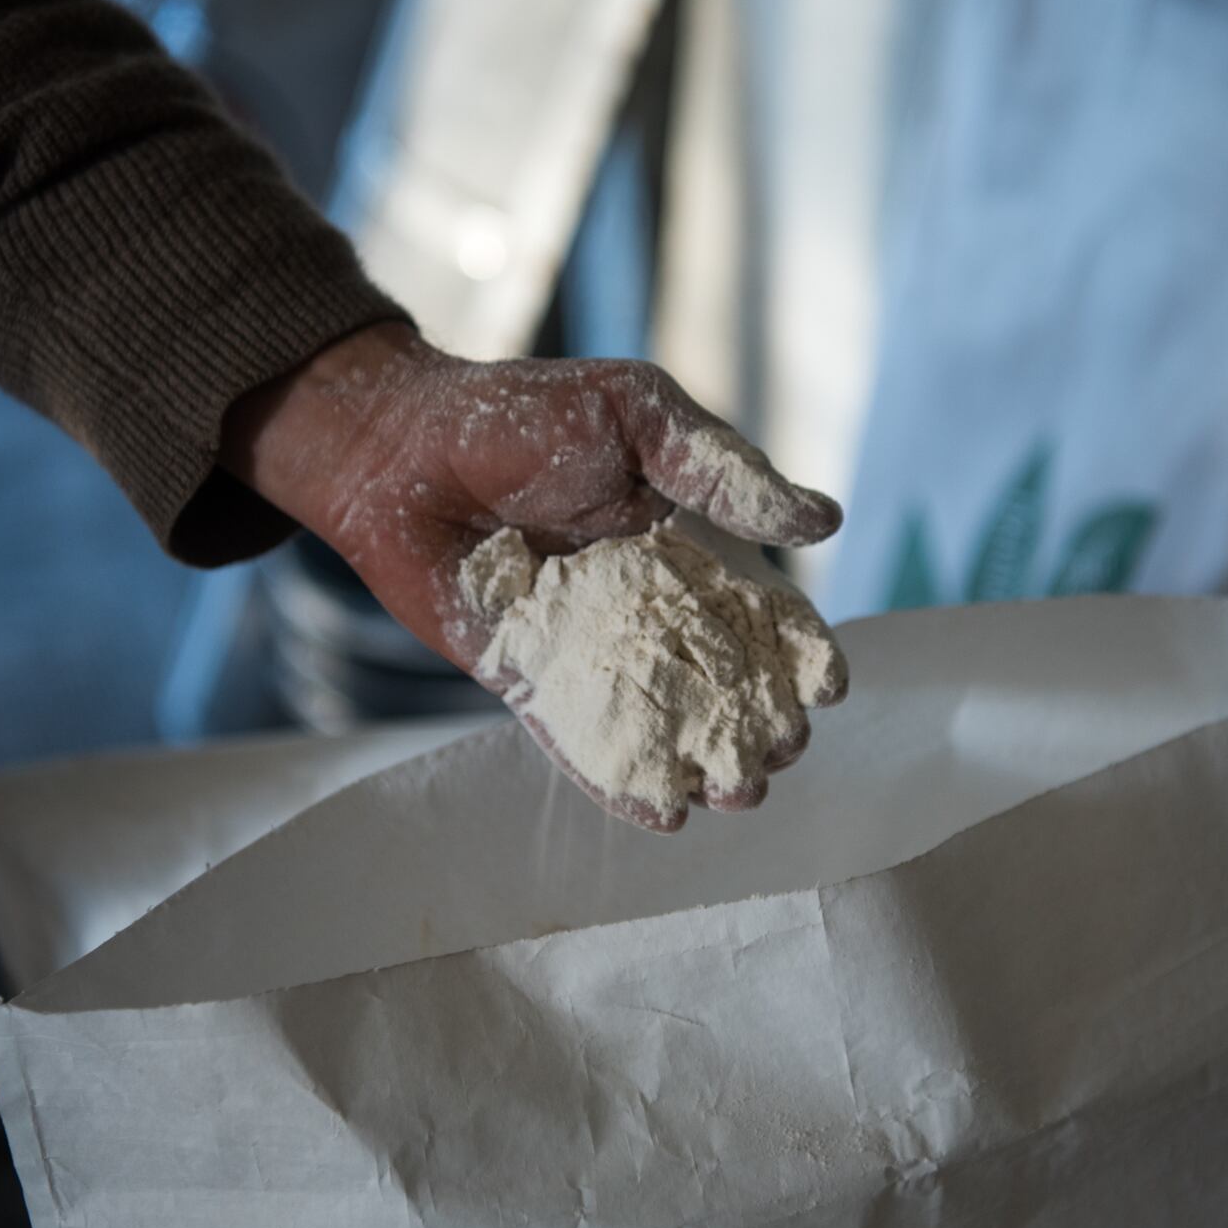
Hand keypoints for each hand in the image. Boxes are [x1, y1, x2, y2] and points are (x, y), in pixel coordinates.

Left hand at [221, 322, 846, 825]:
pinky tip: (659, 814)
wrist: (402, 446)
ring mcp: (585, 649)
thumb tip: (825, 520)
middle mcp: (642, 605)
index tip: (826, 687)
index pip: (755, 610)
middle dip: (756, 721)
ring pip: (658, 719)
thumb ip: (721, 473)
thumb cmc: (521, 413)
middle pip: (718, 680)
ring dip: (701, 763)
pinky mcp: (528, 680)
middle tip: (781, 752)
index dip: (795, 650)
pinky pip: (577, 738)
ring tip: (736, 797)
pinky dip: (615, 777)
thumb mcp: (637, 417)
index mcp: (683, 544)